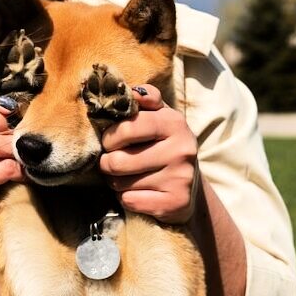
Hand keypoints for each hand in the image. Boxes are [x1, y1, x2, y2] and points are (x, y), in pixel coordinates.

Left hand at [99, 84, 198, 223]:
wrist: (189, 185)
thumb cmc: (162, 144)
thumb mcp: (158, 116)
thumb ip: (146, 99)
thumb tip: (135, 91)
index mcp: (174, 122)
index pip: (127, 128)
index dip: (109, 137)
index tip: (109, 141)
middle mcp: (182, 150)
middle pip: (119, 160)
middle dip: (107, 163)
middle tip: (111, 162)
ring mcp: (181, 178)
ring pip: (122, 183)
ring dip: (115, 181)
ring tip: (125, 176)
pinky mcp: (176, 203)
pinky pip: (130, 201)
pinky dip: (126, 198)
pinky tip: (138, 192)